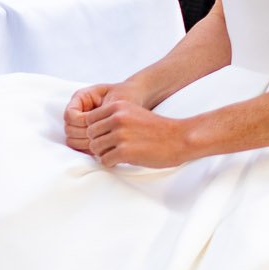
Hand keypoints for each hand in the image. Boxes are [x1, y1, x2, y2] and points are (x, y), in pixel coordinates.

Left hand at [74, 84, 197, 168]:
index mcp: (117, 106)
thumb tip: (89, 129)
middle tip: (113, 148)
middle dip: (100, 143)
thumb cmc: (157, 128)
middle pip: (91, 135)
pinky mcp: (124, 151)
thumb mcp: (132, 112)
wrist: (180, 138)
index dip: (97, 131)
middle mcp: (116, 118)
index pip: (90, 120)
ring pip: (95, 148)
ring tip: (119, 154)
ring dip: (105, 153)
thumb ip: (113, 116)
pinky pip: (105, 160)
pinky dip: (111, 163)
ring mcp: (120, 135)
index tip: (106, 137)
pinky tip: (123, 160)